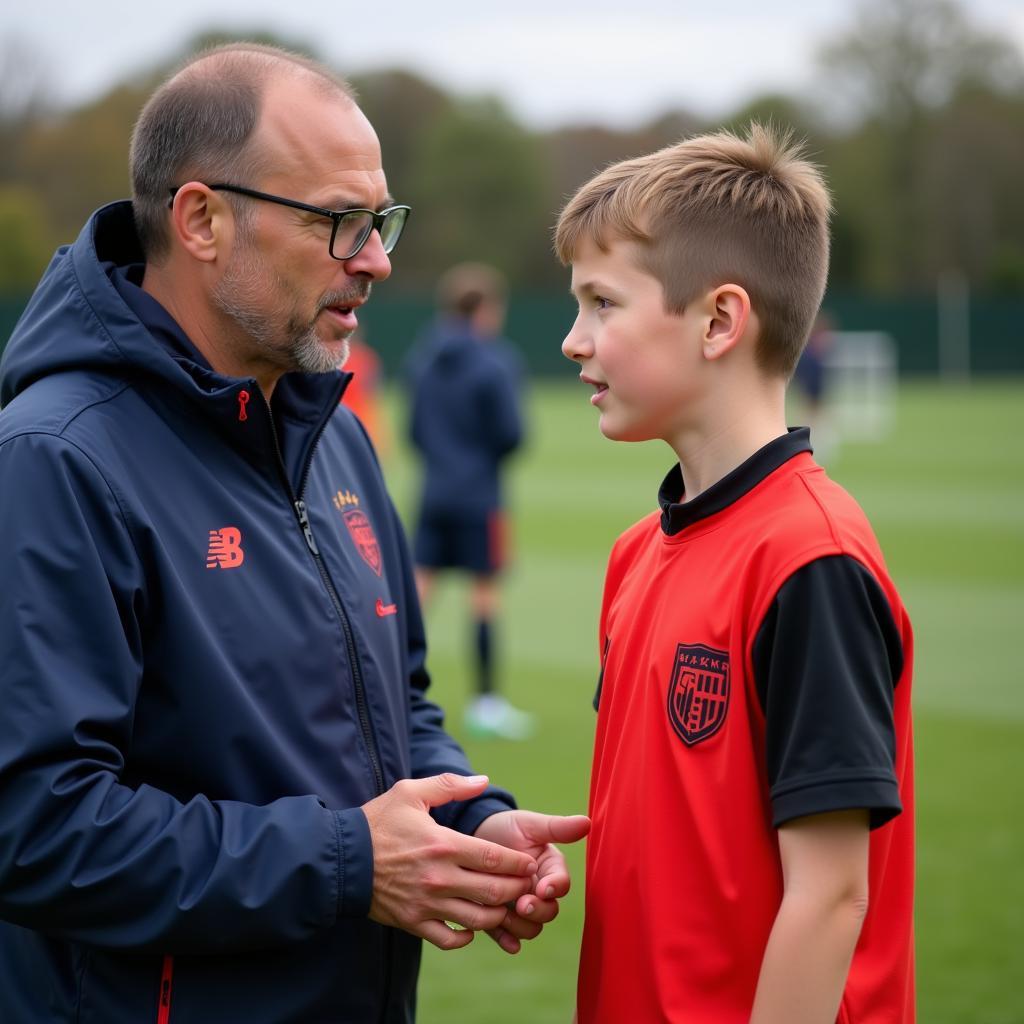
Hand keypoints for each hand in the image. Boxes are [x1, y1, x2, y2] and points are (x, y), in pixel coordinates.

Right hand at [362, 774, 536, 949]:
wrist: (340, 859)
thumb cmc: (378, 822)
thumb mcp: (411, 793)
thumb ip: (450, 785)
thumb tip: (484, 781)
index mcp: (443, 844)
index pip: (495, 858)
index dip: (519, 863)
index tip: (530, 863)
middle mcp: (439, 878)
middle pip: (494, 891)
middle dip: (518, 889)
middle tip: (527, 885)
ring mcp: (427, 904)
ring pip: (477, 919)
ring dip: (499, 914)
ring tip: (506, 904)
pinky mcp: (413, 922)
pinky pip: (449, 939)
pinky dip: (467, 936)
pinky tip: (472, 925)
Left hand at [473, 809, 589, 953]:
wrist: (476, 834)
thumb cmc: (507, 827)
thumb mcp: (530, 824)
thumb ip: (557, 828)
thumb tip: (587, 822)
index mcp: (550, 869)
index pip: (561, 884)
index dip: (555, 888)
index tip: (543, 887)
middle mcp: (539, 892)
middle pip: (548, 912)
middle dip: (537, 910)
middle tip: (522, 904)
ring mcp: (520, 907)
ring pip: (530, 928)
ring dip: (520, 925)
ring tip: (503, 913)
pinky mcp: (500, 918)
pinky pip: (507, 937)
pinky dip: (506, 939)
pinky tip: (502, 938)